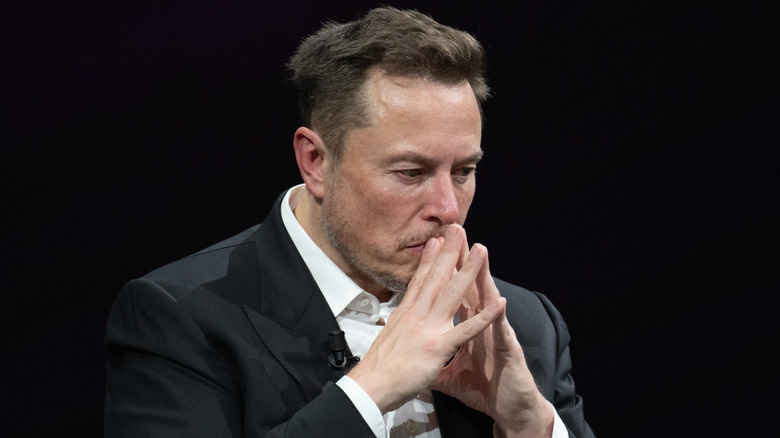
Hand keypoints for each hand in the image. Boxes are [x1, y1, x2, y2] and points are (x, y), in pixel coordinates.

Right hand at [347, 224, 503, 412]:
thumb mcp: (387, 337)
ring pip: (452, 293)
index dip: (429, 259)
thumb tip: (397, 318)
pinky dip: (484, 316)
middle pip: (436, 277)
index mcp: (405, 313)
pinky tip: (498, 303)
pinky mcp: (438, 346)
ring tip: (482, 250)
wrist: (371, 386)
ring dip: (469, 270)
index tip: (436, 240)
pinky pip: (466, 329)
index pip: (419, 280)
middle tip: (458, 228)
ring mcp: (428, 328)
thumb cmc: (378, 368)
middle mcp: (417, 314)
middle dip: (449, 251)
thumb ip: (398, 325)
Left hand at [431, 244, 554, 436]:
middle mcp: (483, 325)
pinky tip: (500, 301)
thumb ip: (436, 360)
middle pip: (470, 287)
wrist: (510, 408)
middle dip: (462, 260)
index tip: (433, 248)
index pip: (453, 293)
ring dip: (484, 277)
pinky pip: (502, 332)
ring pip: (489, 300)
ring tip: (481, 252)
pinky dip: (499, 318)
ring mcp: (497, 334)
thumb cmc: (485, 389)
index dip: (443, 272)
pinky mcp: (508, 351)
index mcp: (468, 327)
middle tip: (455, 233)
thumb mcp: (451, 374)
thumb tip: (416, 357)